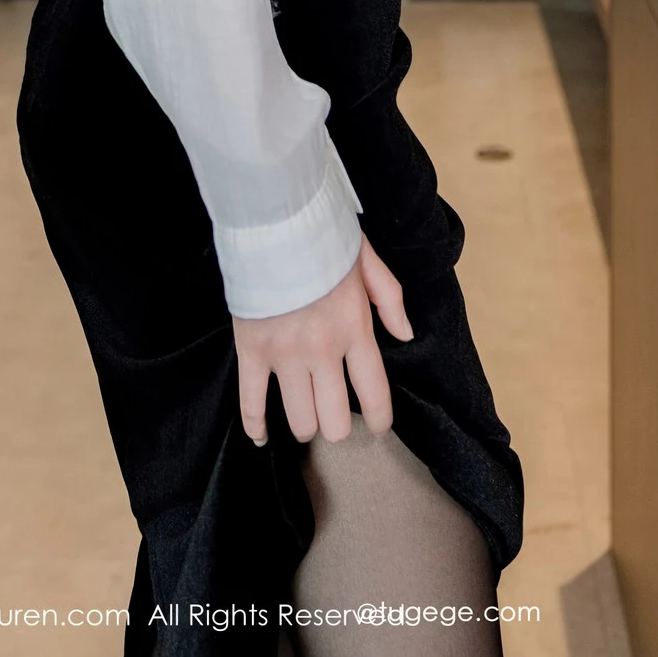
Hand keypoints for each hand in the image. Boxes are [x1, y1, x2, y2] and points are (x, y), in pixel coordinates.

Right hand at [233, 231, 413, 447]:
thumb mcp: (368, 262)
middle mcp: (322, 351)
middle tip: (333, 412)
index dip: (380, 421)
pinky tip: (261, 435)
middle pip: (335, 421)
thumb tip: (406, 335)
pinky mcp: (251, 351)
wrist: (274, 221)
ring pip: (300, 421)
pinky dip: (255, 426)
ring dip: (305, 423)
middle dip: (337, 425)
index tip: (377, 426)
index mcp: (355, 330)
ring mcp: (285, 355)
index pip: (375, 394)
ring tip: (305, 412)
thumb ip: (391, 300)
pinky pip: (251, 404)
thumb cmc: (324, 239)